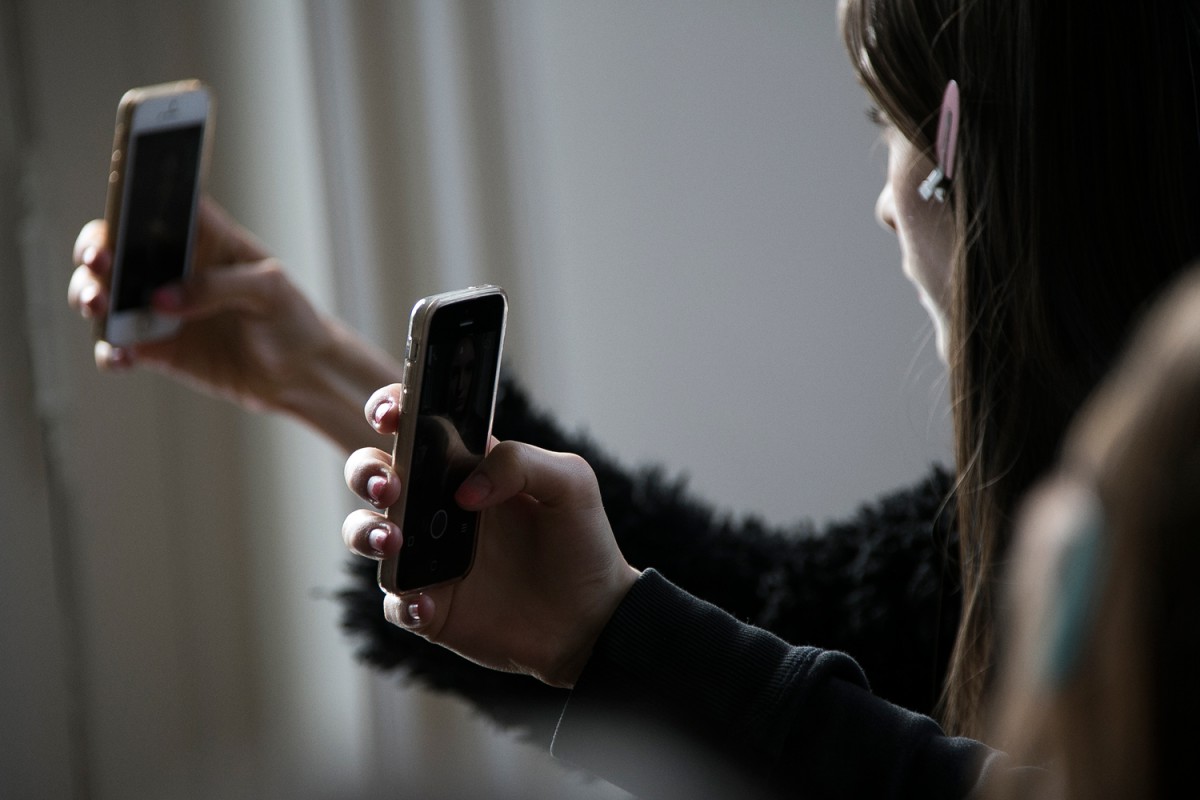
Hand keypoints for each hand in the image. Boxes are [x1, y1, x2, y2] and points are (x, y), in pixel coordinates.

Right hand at [67, 198, 401, 449]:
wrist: (302, 374)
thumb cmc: (292, 318)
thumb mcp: (270, 290)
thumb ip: (219, 287)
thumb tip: (162, 299)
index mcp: (202, 239)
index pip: (156, 207)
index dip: (130, 201)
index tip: (118, 206)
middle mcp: (172, 269)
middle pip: (115, 248)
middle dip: (96, 250)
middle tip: (99, 261)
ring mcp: (159, 310)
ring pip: (106, 295)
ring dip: (90, 295)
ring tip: (98, 306)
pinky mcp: (156, 350)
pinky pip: (118, 347)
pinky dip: (111, 351)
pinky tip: (121, 356)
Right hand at [343, 384, 640, 687]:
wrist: (593, 617)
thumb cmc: (582, 541)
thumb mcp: (571, 484)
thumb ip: (520, 462)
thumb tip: (466, 489)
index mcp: (467, 466)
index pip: (415, 426)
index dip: (390, 410)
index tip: (388, 415)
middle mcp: (437, 506)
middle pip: (373, 475)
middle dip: (366, 472)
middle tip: (389, 486)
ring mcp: (427, 556)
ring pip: (365, 534)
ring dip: (365, 532)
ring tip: (393, 542)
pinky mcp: (429, 605)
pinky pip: (394, 601)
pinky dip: (402, 601)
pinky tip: (425, 603)